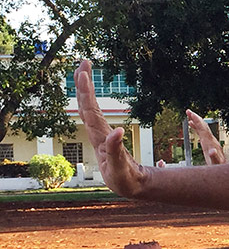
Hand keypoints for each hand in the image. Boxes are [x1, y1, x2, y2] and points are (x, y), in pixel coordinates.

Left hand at [75, 60, 147, 196]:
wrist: (126, 187)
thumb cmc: (123, 179)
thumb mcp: (120, 167)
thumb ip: (116, 150)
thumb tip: (118, 130)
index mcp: (99, 137)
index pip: (90, 111)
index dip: (86, 92)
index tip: (84, 73)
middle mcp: (97, 132)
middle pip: (86, 104)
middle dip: (83, 83)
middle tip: (84, 62)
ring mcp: (101, 133)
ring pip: (90, 107)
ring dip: (86, 89)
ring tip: (84, 71)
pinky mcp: (106, 135)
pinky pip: (97, 113)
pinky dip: (92, 100)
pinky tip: (90, 91)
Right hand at [186, 109, 225, 164]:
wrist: (223, 168)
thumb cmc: (218, 167)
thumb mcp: (216, 163)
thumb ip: (214, 157)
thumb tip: (212, 151)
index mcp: (210, 142)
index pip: (203, 128)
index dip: (197, 120)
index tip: (191, 114)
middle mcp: (211, 140)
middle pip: (203, 126)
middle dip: (196, 118)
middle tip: (188, 111)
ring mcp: (210, 141)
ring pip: (202, 128)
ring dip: (196, 121)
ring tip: (189, 115)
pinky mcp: (208, 143)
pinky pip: (201, 132)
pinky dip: (196, 127)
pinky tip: (192, 125)